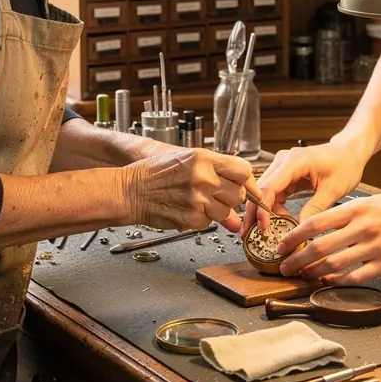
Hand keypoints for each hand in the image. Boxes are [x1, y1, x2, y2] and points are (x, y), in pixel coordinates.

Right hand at [123, 148, 254, 231]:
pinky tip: (188, 208)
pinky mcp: (192, 218)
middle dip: (231, 197)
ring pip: (226, 211)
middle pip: (238, 193)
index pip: (243, 170)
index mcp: (204, 159)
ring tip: (198, 200)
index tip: (249, 188)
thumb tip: (239, 190)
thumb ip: (216, 175)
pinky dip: (202, 219)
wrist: (131, 190)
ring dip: (217, 210)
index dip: (248, 181)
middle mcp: (204, 178)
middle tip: (216, 194)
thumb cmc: (156, 173)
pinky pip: (209, 222)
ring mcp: (198, 199)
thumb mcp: (187, 161)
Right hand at [243, 140, 366, 233]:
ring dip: (264, 212)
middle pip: (261, 189)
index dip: (263, 209)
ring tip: (266, 231)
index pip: (269, 187)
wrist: (350, 153)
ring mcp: (283, 166)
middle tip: (252, 234)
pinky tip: (277, 221)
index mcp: (294, 161)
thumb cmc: (345, 164)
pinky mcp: (286, 174)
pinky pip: (273, 192)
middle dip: (255, 213)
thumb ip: (315, 209)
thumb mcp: (333, 189)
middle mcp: (283, 161)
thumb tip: (301, 230)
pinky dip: (273, 207)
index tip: (263, 228)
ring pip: (264, 192)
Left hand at [275, 189, 380, 283]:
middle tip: (284, 267)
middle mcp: (363, 227)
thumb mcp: (372, 201)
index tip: (281, 244)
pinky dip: (338, 281)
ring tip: (302, 276)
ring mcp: (375, 247)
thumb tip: (322, 226)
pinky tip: (328, 281)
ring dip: (313, 273)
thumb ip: (348, 213)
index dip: (294, 236)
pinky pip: (356, 276)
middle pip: (320, 246)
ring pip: (335, 264)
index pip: (315, 222)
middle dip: (297, 259)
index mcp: (357, 208)